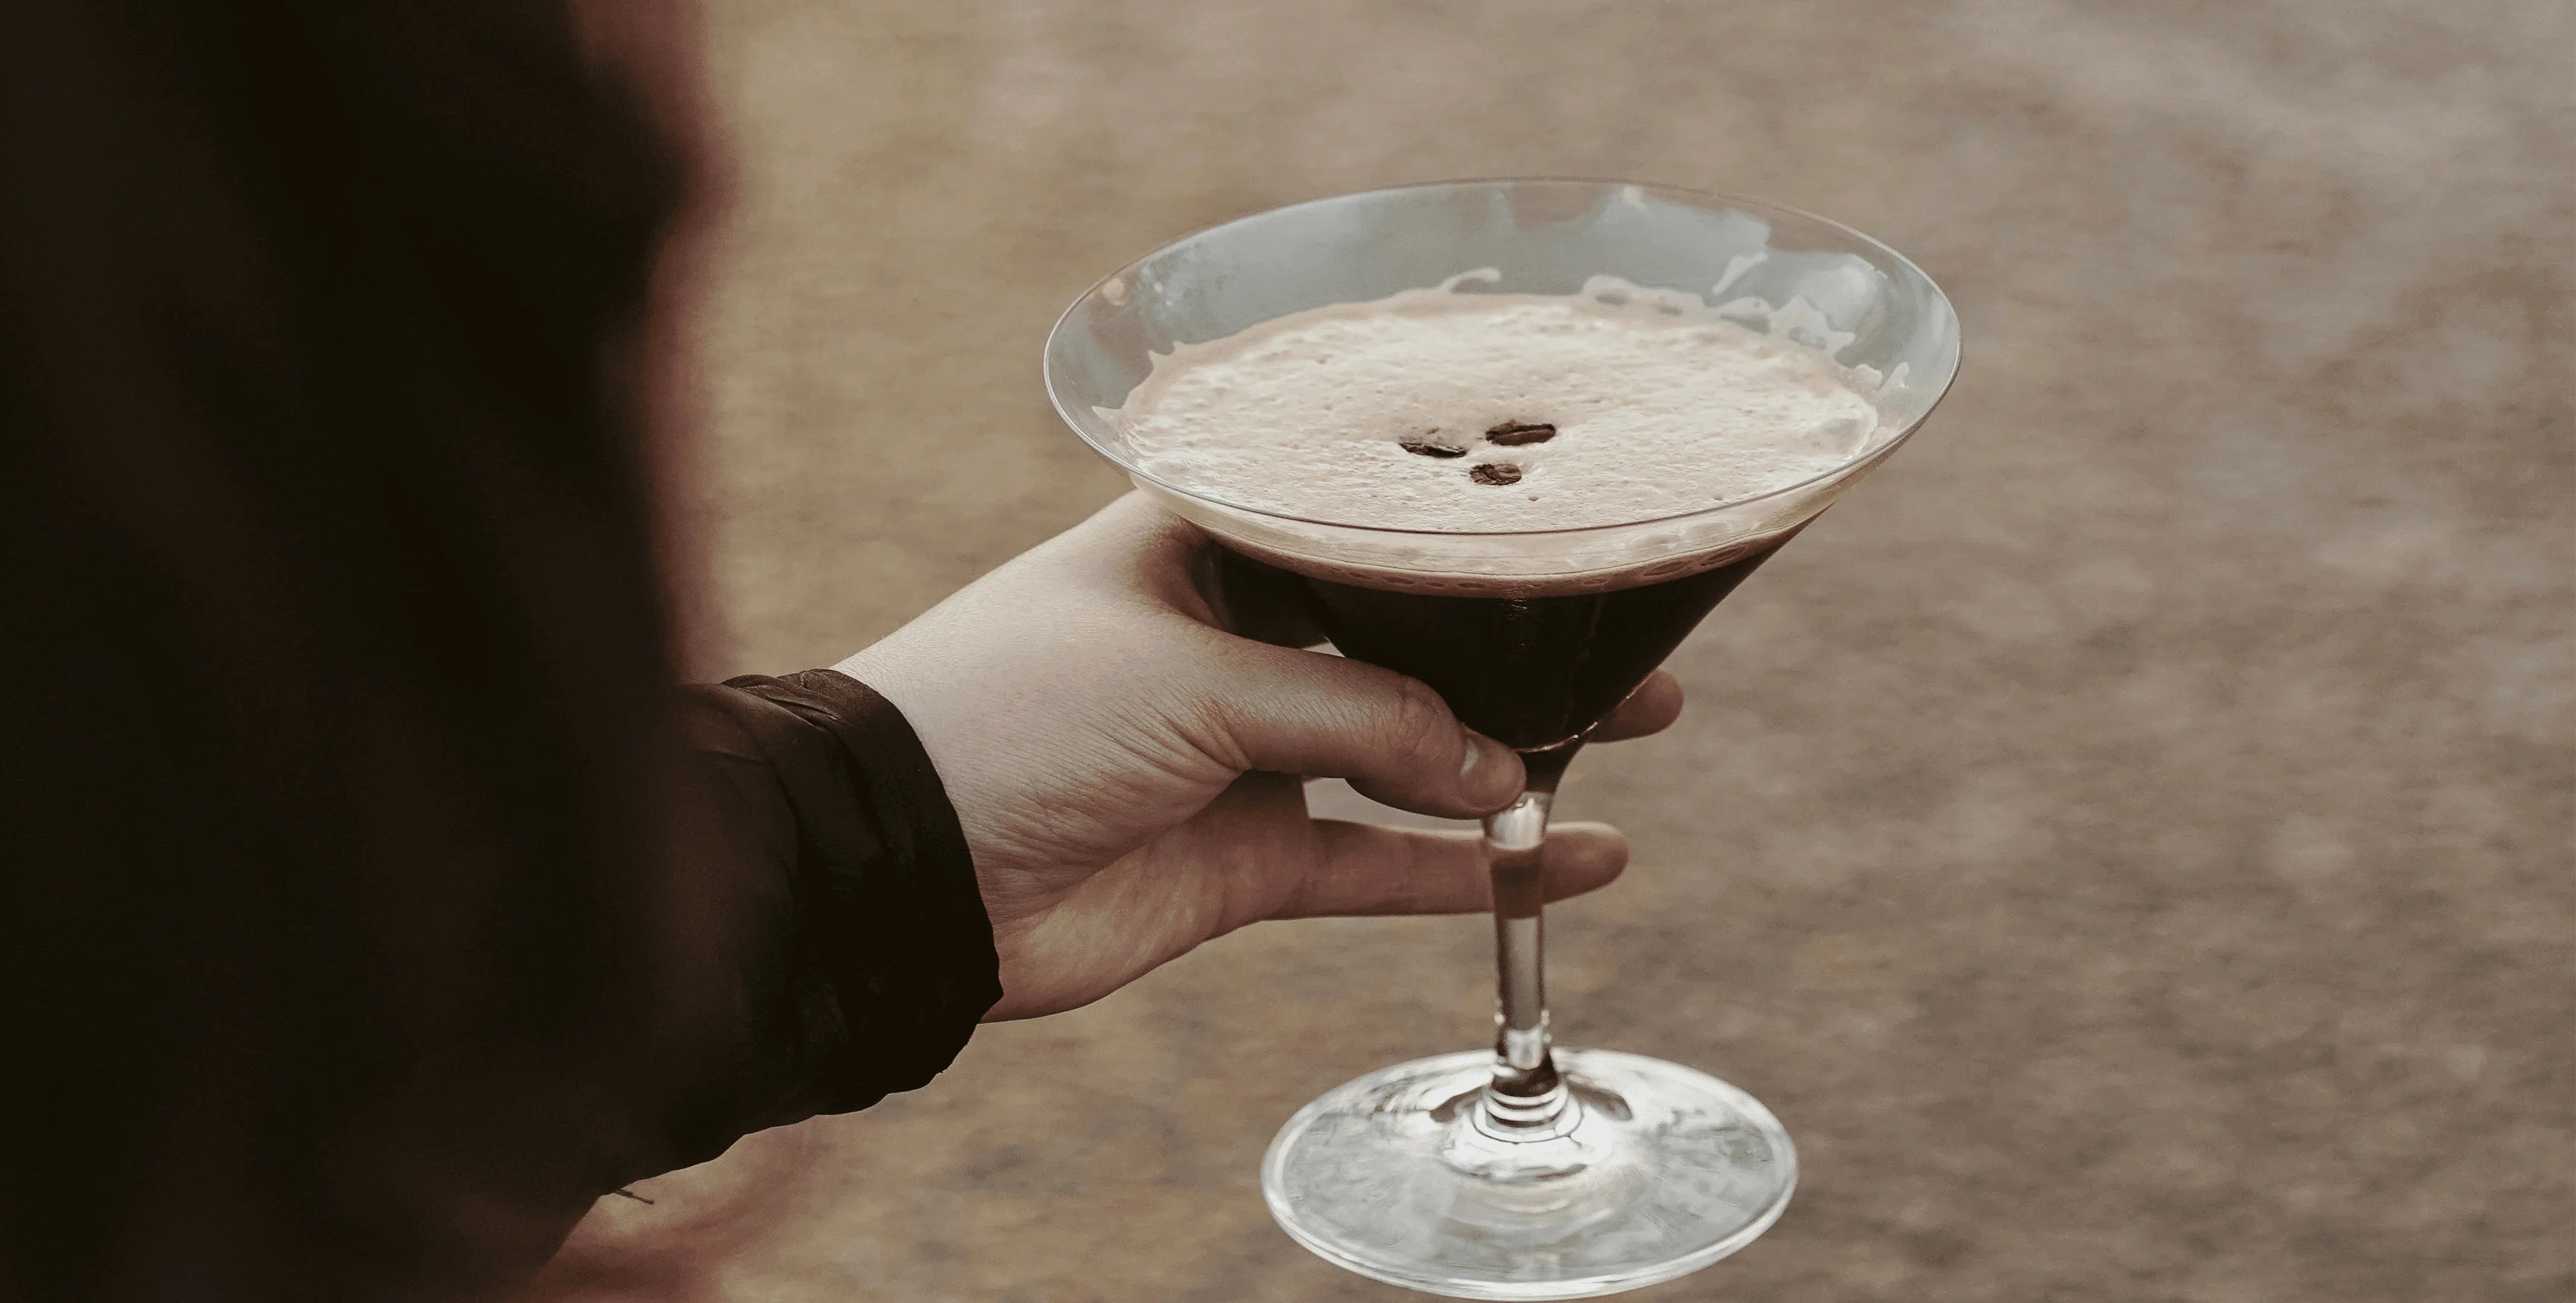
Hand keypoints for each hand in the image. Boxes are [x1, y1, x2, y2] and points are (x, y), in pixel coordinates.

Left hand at [837, 493, 1685, 1020]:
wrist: (898, 868)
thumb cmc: (1016, 713)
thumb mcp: (1200, 679)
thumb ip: (1361, 715)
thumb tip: (1495, 769)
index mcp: (1202, 546)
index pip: (1352, 521)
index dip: (1455, 532)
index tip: (1564, 535)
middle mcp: (1229, 640)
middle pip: (1403, 638)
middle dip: (1517, 647)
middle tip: (1638, 648)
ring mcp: (1240, 754)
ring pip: (1406, 751)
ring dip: (1512, 754)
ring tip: (1635, 732)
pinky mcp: (1241, 859)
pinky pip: (1378, 863)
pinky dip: (1466, 870)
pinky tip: (1569, 860)